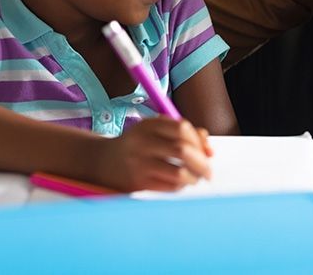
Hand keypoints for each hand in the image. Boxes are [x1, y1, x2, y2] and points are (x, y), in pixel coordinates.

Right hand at [93, 118, 212, 191]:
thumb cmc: (138, 145)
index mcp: (149, 125)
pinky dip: (181, 186)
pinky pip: (169, 186)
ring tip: (196, 179)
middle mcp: (143, 142)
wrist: (102, 161)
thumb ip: (184, 134)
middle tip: (208, 172)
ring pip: (178, 172)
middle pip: (183, 150)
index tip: (207, 152)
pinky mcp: (137, 182)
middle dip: (202, 163)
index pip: (183, 128)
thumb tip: (210, 151)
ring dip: (194, 178)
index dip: (199, 141)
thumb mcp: (155, 131)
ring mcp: (139, 163)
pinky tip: (181, 184)